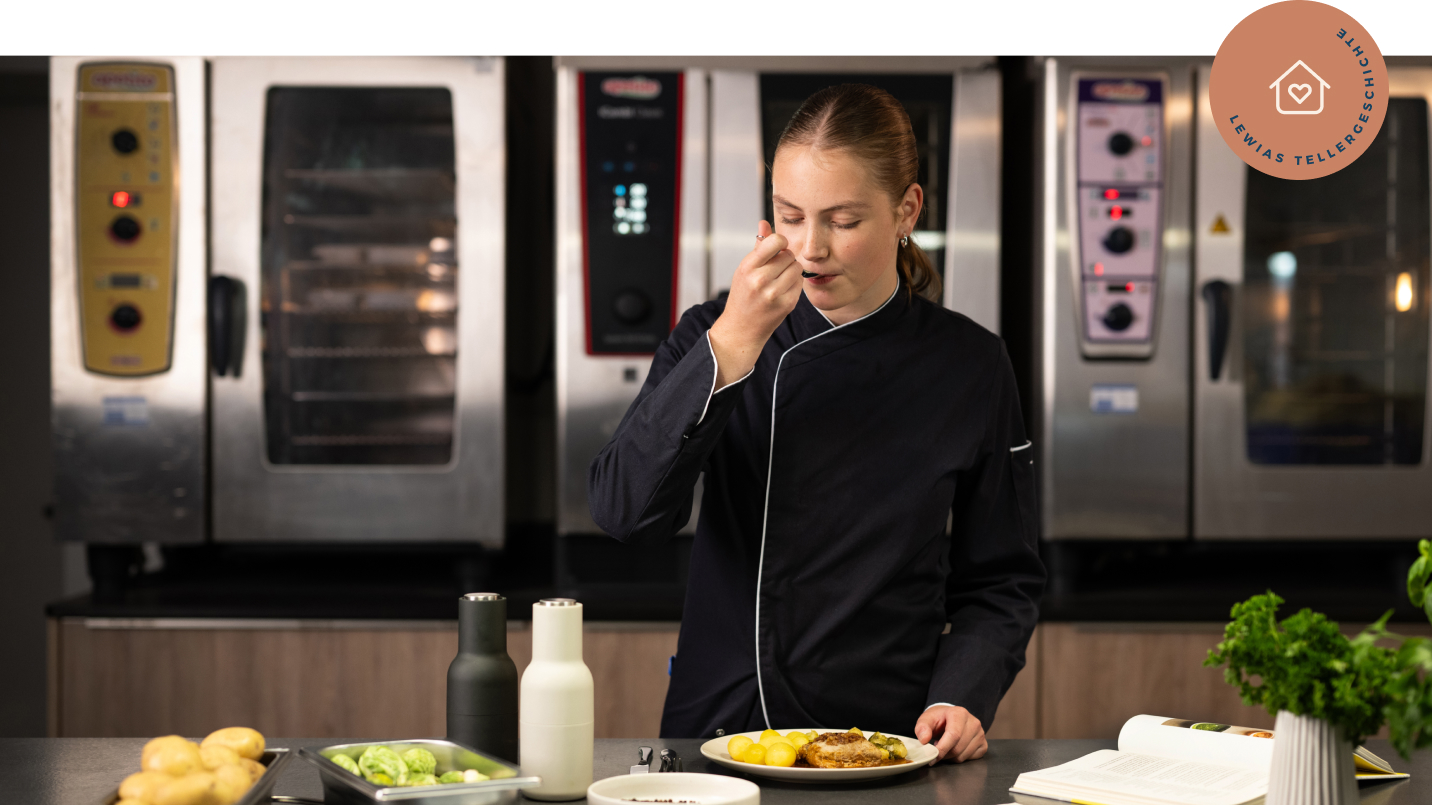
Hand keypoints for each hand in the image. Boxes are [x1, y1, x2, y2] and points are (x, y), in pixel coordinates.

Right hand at [708, 220, 801, 386]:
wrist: (741, 328)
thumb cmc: (743, 295)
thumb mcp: (745, 269)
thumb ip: (758, 246)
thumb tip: (764, 223)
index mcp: (748, 267)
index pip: (775, 242)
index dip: (780, 242)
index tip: (777, 248)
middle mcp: (760, 280)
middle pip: (789, 255)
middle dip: (786, 259)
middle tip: (776, 268)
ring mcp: (774, 294)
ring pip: (797, 268)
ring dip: (792, 271)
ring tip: (779, 279)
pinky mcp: (787, 304)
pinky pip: (800, 283)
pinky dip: (794, 284)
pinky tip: (783, 290)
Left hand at [914, 705, 986, 763]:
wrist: (951, 718)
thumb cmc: (939, 719)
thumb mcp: (926, 719)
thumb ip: (922, 728)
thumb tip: (924, 740)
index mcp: (960, 713)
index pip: (953, 735)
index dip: (942, 749)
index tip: (932, 757)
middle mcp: (974, 723)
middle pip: (958, 748)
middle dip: (944, 754)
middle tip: (936, 749)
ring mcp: (981, 734)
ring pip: (963, 756)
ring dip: (951, 757)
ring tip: (946, 746)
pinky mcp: (984, 744)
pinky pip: (970, 759)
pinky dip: (960, 758)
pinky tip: (955, 749)